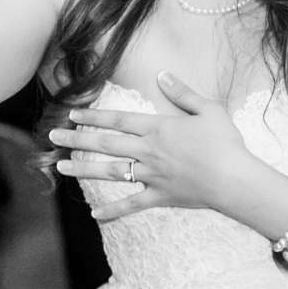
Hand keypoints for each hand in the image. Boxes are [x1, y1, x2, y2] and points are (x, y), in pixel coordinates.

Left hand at [46, 72, 254, 224]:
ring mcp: (151, 175)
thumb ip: (183, 92)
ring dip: (83, 169)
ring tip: (61, 167)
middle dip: (77, 139)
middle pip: (106, 143)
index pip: (117, 120)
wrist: (235, 180)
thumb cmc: (226, 143)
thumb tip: (163, 73)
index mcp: (158, 128)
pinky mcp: (159, 196)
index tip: (72, 114)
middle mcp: (148, 151)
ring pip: (110, 172)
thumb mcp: (208, 109)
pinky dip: (113, 211)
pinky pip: (131, 205)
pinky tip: (95, 215)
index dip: (93, 116)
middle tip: (53, 136)